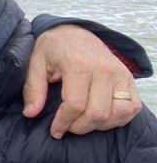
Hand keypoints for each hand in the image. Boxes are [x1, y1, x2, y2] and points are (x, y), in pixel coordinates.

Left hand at [22, 24, 140, 137]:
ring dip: (100, 125)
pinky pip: (132, 107)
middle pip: (97, 113)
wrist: (75, 31)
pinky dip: (118, 118)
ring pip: (118, 113)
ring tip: (83, 121)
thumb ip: (33, 88)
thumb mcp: (36, 63)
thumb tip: (30, 113)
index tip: (55, 131)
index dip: (63, 123)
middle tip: (67, 126)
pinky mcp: (129, 78)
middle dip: (80, 127)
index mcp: (79, 65)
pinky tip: (101, 117)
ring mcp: (120, 73)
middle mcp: (104, 69)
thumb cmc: (54, 48)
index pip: (75, 105)